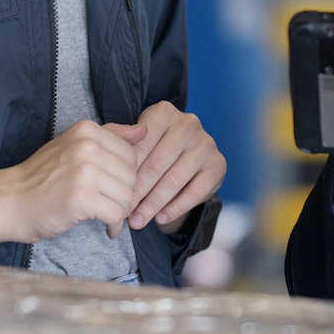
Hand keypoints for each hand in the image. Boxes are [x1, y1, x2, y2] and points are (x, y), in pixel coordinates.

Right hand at [0, 120, 146, 246]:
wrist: (10, 201)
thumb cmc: (43, 177)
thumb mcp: (74, 146)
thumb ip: (110, 136)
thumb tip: (144, 130)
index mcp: (87, 131)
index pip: (132, 155)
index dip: (125, 176)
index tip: (111, 188)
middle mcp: (87, 146)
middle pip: (132, 176)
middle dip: (124, 196)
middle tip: (107, 204)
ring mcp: (84, 171)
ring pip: (127, 196)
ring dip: (119, 212)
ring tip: (104, 216)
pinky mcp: (81, 198)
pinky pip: (116, 214)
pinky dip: (114, 226)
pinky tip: (105, 228)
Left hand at [122, 102, 225, 231]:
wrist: (183, 157)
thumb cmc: (151, 149)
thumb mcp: (133, 141)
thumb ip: (119, 143)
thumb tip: (115, 153)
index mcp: (164, 112)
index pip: (141, 145)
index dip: (125, 172)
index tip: (114, 194)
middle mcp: (188, 123)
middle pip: (157, 164)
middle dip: (138, 192)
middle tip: (124, 212)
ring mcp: (206, 143)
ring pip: (175, 180)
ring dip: (154, 204)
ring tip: (138, 221)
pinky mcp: (219, 163)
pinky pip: (196, 191)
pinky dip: (176, 208)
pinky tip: (161, 218)